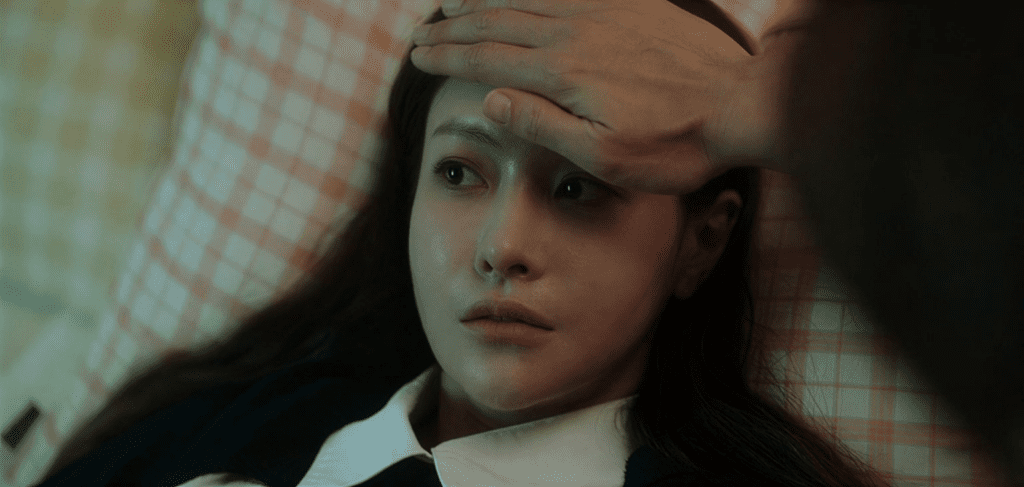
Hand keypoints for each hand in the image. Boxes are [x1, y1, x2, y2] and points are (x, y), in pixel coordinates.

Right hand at [410, 0, 755, 194]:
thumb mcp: (605, 155)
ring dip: (487, 1)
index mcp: (564, 72)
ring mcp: (606, 13)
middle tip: (424, 31)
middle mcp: (577, 32)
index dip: (448, 55)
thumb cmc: (676, 144)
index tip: (418, 54)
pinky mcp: (634, 5)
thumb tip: (493, 97)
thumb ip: (544, 124)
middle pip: (500, 22)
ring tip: (456, 1)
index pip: (488, 58)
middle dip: (456, 26)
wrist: (745, 104)